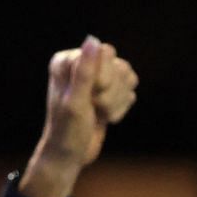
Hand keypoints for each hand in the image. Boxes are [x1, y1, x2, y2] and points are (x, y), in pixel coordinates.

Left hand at [29, 36, 138, 185]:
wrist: (69, 156)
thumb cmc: (67, 132)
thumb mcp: (75, 102)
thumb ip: (85, 71)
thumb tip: (93, 39)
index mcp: (66, 60)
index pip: (105, 53)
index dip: (104, 79)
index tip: (90, 97)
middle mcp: (80, 63)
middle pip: (118, 65)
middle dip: (112, 92)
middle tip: (94, 108)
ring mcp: (96, 77)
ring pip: (127, 77)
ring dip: (117, 102)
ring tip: (99, 114)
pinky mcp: (108, 90)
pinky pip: (130, 90)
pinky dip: (121, 107)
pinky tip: (105, 117)